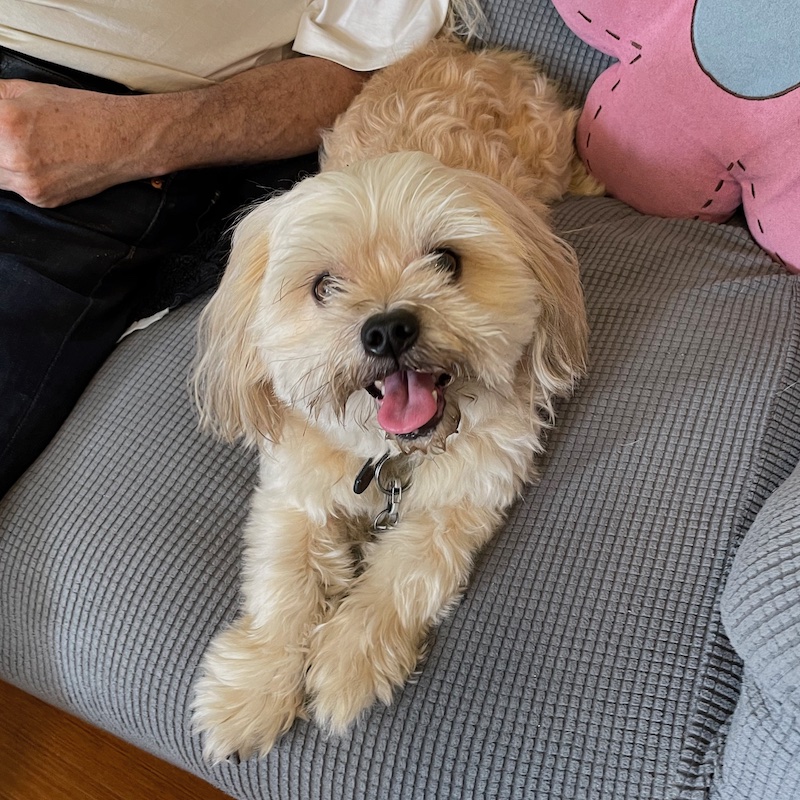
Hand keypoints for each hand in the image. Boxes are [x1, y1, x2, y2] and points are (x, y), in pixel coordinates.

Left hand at [0, 79, 143, 206]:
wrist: (120, 140)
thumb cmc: (81, 113)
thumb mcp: (26, 91)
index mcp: (6, 123)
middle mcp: (14, 158)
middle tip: (9, 138)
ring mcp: (29, 183)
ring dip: (1, 163)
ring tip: (19, 149)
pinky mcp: (42, 199)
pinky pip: (15, 189)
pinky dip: (18, 177)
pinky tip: (36, 162)